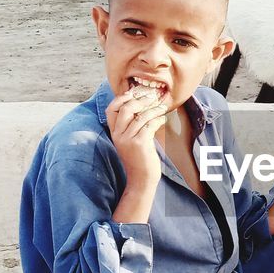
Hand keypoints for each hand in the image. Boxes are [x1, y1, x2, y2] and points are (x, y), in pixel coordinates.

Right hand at [106, 90, 167, 214]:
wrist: (142, 179)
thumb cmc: (139, 159)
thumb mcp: (130, 141)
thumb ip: (131, 126)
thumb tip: (140, 107)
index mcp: (114, 133)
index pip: (111, 109)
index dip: (121, 98)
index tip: (134, 93)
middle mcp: (119, 135)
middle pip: (124, 108)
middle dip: (139, 99)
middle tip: (151, 97)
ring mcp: (128, 139)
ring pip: (140, 115)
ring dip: (153, 109)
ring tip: (162, 107)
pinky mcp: (140, 143)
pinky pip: (149, 124)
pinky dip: (157, 119)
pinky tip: (162, 119)